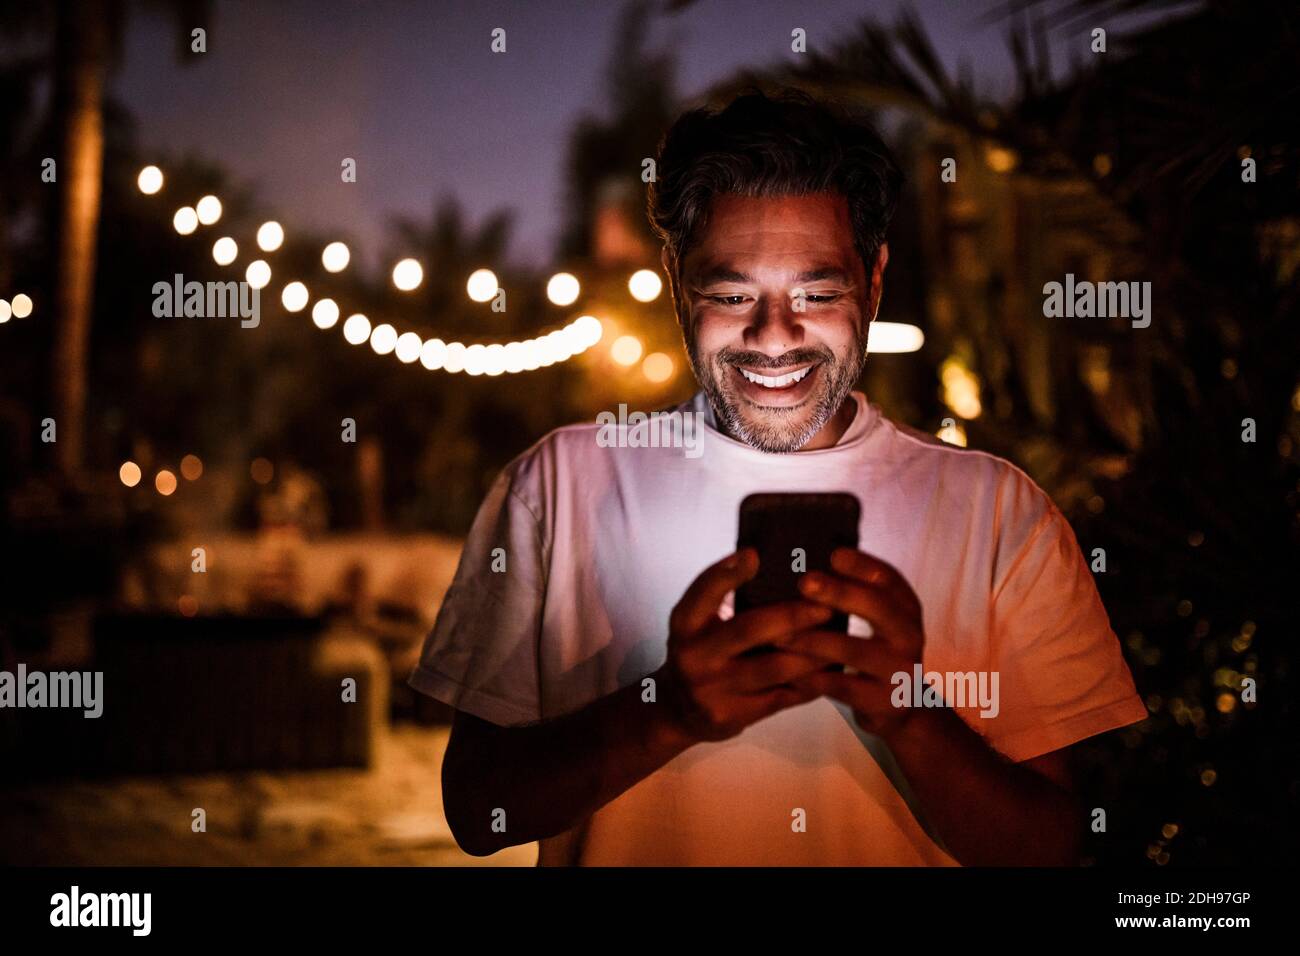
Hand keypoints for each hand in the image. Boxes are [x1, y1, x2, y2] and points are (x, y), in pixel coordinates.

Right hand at [658, 548, 835, 742]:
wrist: (677, 710)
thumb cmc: (700, 652)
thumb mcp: (697, 623)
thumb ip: (722, 599)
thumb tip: (770, 563)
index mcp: (684, 624)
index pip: (703, 593)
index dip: (726, 573)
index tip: (754, 554)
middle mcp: (693, 655)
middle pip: (749, 629)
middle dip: (794, 615)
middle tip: (827, 605)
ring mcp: (711, 689)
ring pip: (774, 667)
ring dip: (812, 652)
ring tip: (840, 638)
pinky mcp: (731, 716)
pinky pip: (780, 697)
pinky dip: (809, 683)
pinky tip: (829, 671)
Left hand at [787, 548, 925, 737]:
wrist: (896, 708)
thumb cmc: (870, 651)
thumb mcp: (874, 620)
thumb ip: (852, 593)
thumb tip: (803, 563)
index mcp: (906, 608)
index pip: (889, 579)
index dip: (863, 565)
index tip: (833, 554)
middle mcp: (909, 635)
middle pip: (877, 607)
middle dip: (839, 592)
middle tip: (804, 582)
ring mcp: (900, 670)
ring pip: (853, 650)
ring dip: (813, 640)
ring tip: (778, 635)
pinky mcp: (884, 701)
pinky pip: (842, 687)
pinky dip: (813, 678)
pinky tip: (787, 672)